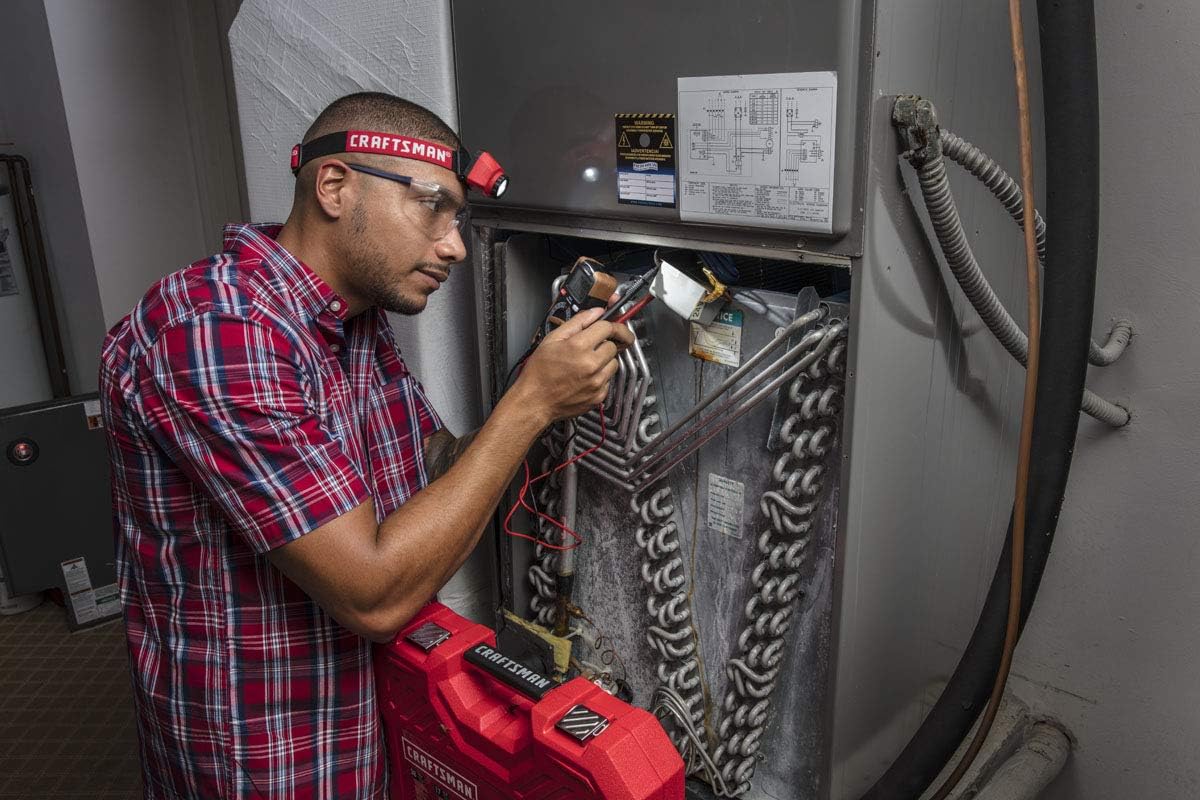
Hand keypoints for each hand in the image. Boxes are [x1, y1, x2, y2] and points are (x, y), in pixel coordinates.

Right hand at [513, 307, 634, 423]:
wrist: (535, 401)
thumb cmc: (540, 372)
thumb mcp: (552, 339)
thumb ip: (578, 322)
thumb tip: (595, 312)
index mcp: (579, 347)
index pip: (608, 327)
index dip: (610, 324)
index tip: (611, 326)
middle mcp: (591, 365)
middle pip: (613, 345)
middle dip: (604, 343)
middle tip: (591, 347)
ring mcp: (597, 382)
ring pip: (614, 363)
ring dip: (604, 360)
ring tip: (586, 363)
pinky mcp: (599, 396)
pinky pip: (609, 380)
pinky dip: (601, 376)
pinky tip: (585, 376)